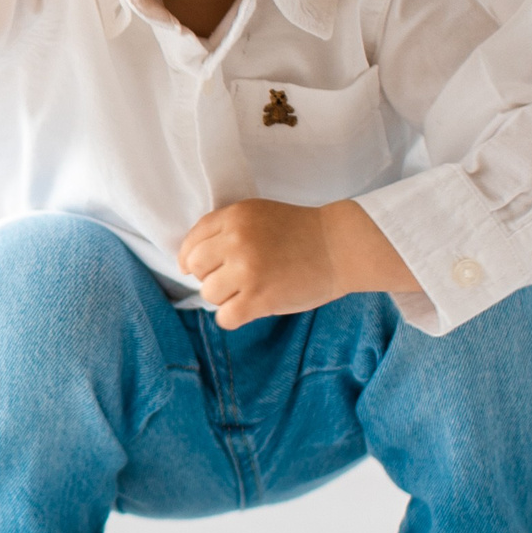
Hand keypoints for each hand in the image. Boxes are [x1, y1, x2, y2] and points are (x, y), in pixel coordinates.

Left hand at [179, 198, 416, 329]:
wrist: (340, 246)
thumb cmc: (301, 232)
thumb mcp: (258, 215)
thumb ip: (227, 229)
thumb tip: (191, 260)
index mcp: (235, 217)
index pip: (193, 241)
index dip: (190, 258)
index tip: (194, 267)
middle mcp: (236, 241)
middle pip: (197, 267)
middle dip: (209, 276)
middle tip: (230, 279)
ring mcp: (247, 271)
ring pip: (209, 293)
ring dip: (224, 297)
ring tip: (246, 292)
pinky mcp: (259, 298)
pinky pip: (225, 317)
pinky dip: (232, 317)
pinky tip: (247, 310)